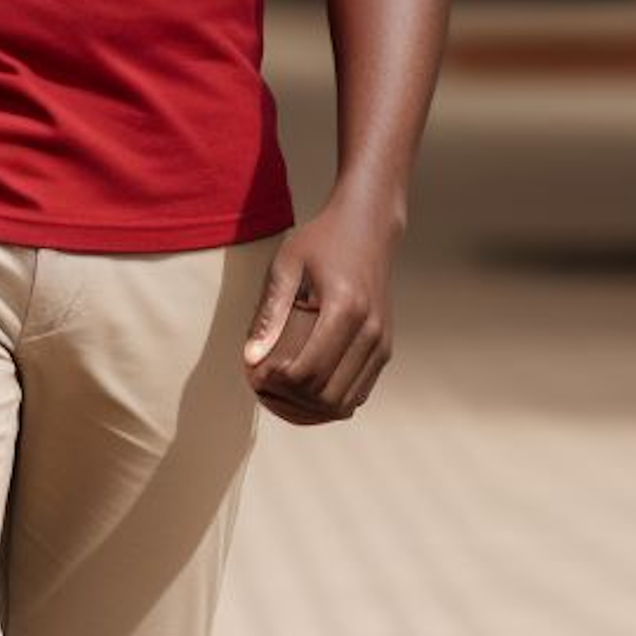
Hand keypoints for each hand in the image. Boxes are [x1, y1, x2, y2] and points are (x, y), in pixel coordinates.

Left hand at [241, 197, 399, 424]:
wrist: (368, 227)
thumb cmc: (321, 241)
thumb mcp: (286, 264)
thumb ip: (269, 311)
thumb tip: (250, 358)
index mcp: (345, 309)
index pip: (309, 371)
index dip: (279, 385)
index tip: (257, 376)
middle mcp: (370, 330)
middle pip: (329, 394)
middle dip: (293, 403)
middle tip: (268, 390)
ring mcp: (382, 342)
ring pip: (347, 401)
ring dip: (314, 408)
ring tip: (285, 394)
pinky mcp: (386, 347)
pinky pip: (360, 391)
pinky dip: (334, 401)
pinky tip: (308, 391)